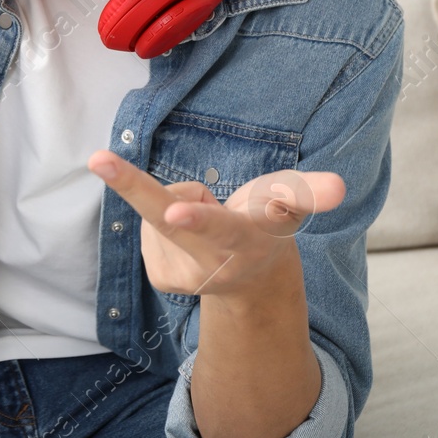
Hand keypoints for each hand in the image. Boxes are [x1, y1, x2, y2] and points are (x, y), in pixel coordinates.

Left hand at [86, 149, 345, 299]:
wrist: (250, 279)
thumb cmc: (265, 223)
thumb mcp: (288, 203)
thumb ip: (311, 193)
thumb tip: (340, 186)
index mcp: (247, 240)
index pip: (227, 225)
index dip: (201, 217)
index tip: (178, 210)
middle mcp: (213, 262)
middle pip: (169, 216)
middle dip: (135, 189)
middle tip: (98, 158)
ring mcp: (182, 275)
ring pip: (163, 202)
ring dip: (183, 199)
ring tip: (207, 216)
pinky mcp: (160, 278)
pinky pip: (148, 219)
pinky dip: (167, 217)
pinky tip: (189, 232)